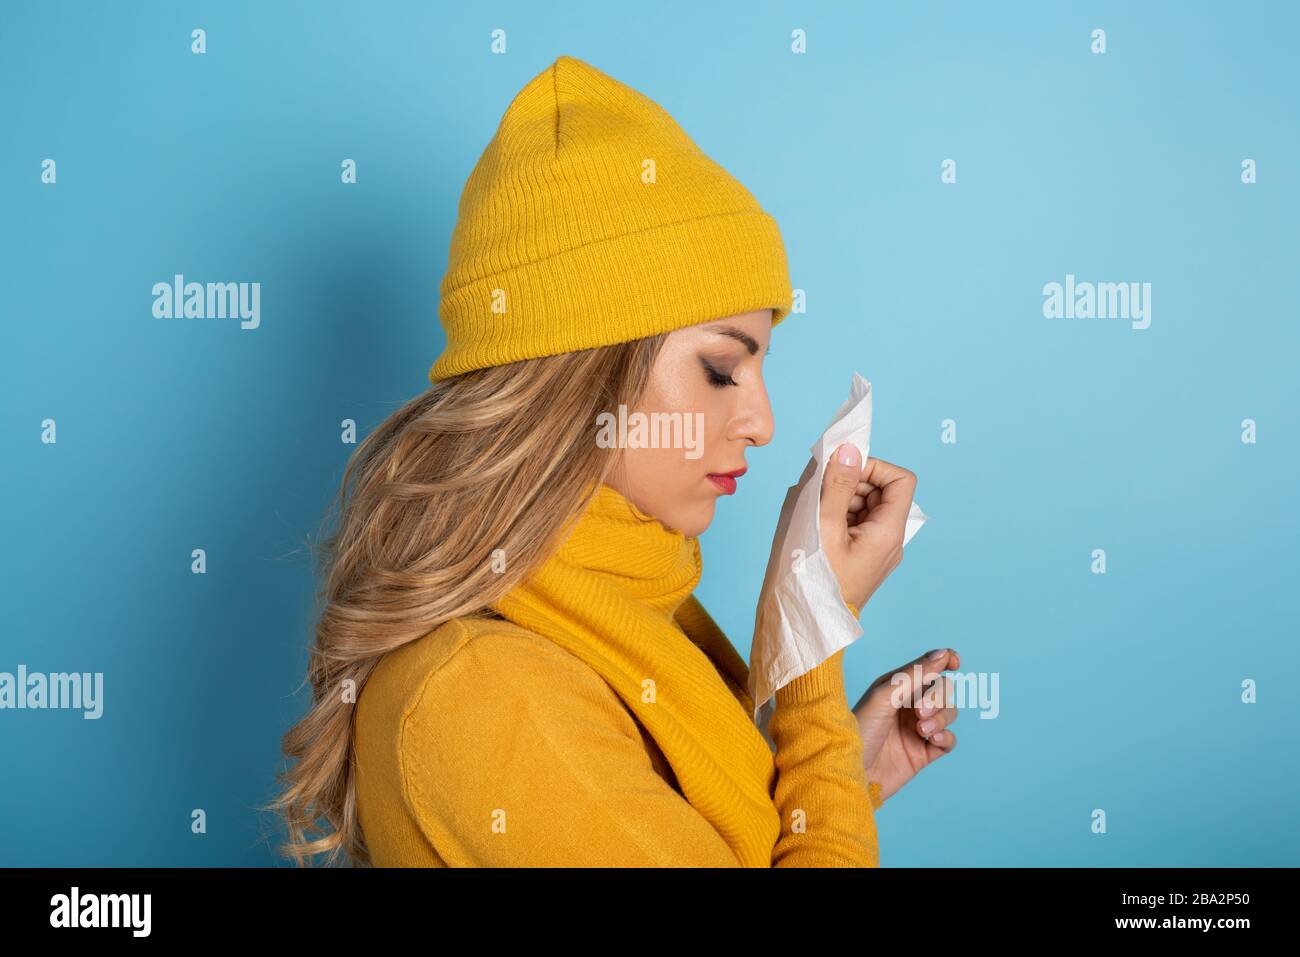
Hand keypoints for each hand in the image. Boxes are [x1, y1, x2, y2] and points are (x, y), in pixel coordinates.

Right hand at [819, 445, 917, 611]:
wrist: (802, 625)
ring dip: (839, 498)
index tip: (842, 470)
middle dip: (851, 481)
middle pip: (881, 491)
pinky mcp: (860, 558)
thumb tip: (850, 450)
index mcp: (888, 532)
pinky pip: (854, 524)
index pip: (900, 480)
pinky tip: (812, 525)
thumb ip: (837, 485)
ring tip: (811, 510)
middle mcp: (889, 541)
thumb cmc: (812, 581)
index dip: (873, 467)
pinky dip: (835, 515)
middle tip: (819, 490)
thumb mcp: (822, 527)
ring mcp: (875, 551)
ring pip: (865, 506)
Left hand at [852, 648, 960, 805]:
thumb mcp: (883, 697)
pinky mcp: (924, 753)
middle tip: (919, 711)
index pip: (928, 667)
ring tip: (922, 730)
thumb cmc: (859, 731)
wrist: (851, 772)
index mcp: (896, 686)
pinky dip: (946, 737)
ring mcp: (918, 729)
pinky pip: (948, 740)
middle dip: (937, 697)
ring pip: (949, 713)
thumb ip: (914, 674)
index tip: (955, 663)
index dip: (945, 661)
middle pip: (943, 690)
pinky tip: (932, 739)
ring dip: (940, 718)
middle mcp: (909, 705)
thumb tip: (943, 654)